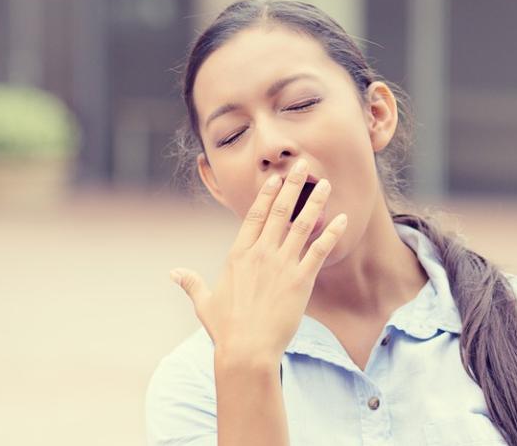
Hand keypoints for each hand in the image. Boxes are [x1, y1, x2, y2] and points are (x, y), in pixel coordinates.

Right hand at [170, 159, 347, 368]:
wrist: (247, 350)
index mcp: (238, 254)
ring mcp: (282, 265)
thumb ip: (191, 283)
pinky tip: (343, 219)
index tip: (276, 178)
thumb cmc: (225, 329)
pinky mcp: (301, 281)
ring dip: (314, 202)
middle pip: (279, 211)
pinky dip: (331, 233)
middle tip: (304, 165)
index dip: (266, 195)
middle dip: (293, 186)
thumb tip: (174, 273)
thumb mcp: (204, 302)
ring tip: (326, 183)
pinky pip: (319, 251)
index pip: (253, 215)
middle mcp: (261, 253)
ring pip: (301, 225)